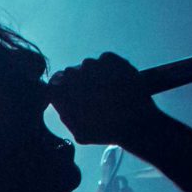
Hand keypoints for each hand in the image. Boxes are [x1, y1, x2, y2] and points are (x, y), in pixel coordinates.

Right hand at [46, 53, 170, 148]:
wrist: (137, 122)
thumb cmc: (106, 131)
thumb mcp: (79, 133)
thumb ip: (65, 115)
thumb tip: (61, 103)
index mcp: (62, 91)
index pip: (54, 83)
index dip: (62, 90)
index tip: (71, 97)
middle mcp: (73, 73)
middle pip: (71, 73)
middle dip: (79, 82)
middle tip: (92, 96)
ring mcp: (93, 64)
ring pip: (89, 66)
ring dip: (94, 75)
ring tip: (108, 91)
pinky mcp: (111, 58)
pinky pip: (105, 60)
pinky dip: (110, 69)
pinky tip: (117, 83)